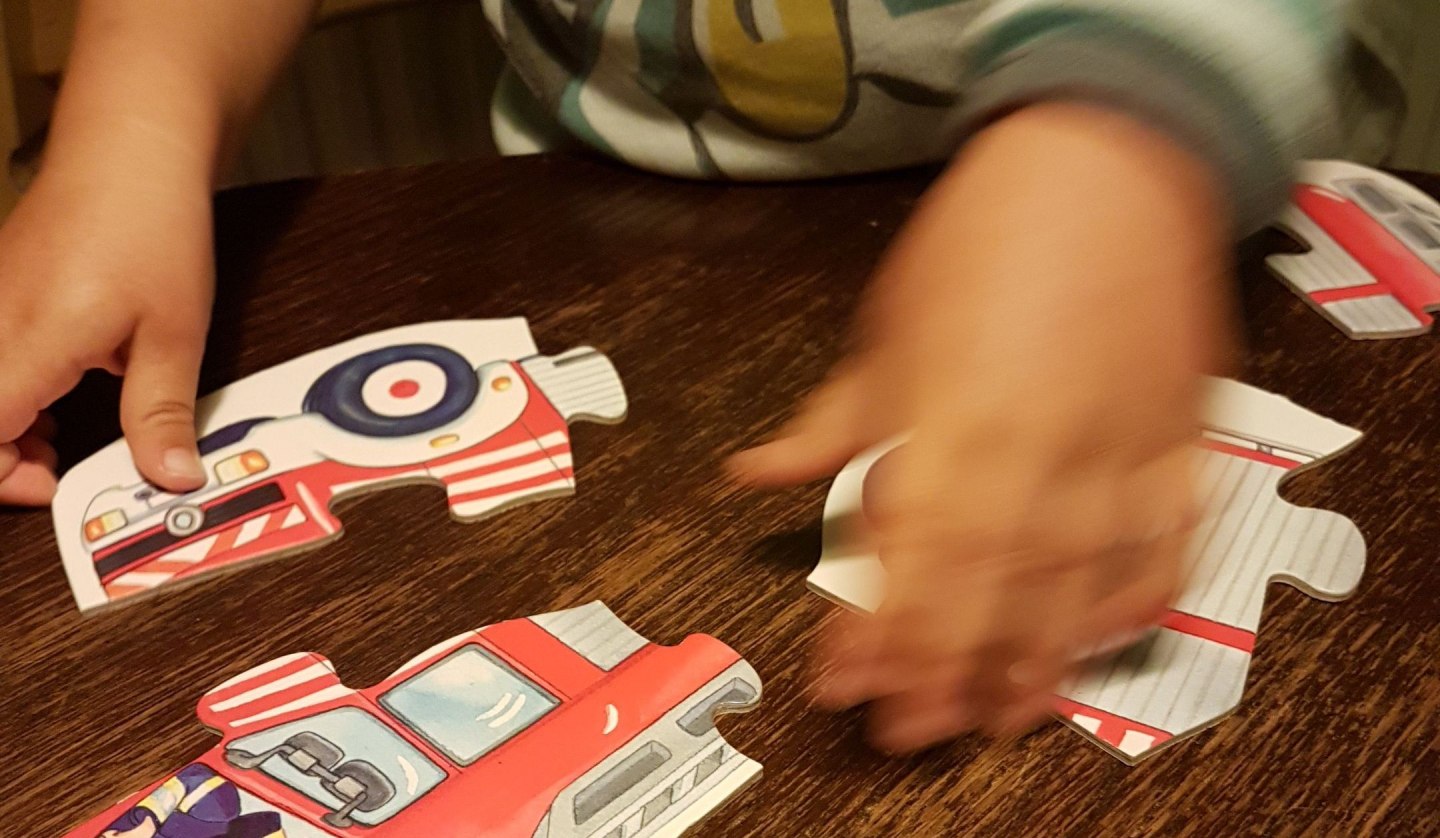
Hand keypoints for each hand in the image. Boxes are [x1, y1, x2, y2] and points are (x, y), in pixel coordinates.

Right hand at [0, 160, 215, 504]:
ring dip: (6, 425)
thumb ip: (161, 412)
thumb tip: (170, 475)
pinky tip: (57, 390)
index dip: (4, 477)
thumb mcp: (174, 333)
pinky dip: (9, 389)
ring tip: (61, 437)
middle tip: (58, 470)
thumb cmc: (152, 227)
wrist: (132, 147)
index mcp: (28, 343)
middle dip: (2, 459)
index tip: (53, 485)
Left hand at [731, 102, 1233, 750]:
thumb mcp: (889, 325)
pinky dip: (1135, 599)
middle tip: (905, 736)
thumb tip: (754, 476)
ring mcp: (1119, 450)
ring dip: (1031, 660)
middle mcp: (1037, 449)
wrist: (1109, 159)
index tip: (839, 682)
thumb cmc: (987, 233)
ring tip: (995, 721)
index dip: (873, 629)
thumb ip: (833, 422)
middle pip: (987, 588)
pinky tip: (1099, 642)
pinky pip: (1165, 543)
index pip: (908, 553)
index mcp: (953, 417)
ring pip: (1073, 585)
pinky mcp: (1179, 443)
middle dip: (940, 671)